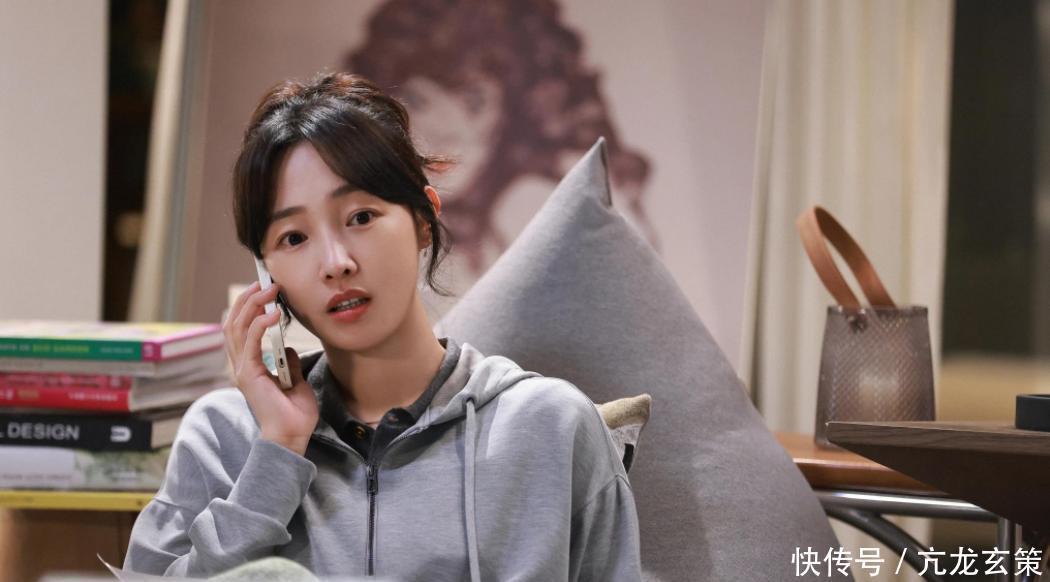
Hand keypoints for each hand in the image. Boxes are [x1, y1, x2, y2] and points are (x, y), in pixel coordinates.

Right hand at [223, 281, 318, 455]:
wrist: (291, 437)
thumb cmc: (293, 414)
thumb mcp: (295, 381)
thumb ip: (288, 363)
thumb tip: (287, 348)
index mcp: (249, 365)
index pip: (240, 328)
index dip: (247, 306)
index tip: (263, 289)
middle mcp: (241, 364)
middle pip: (234, 322)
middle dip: (248, 299)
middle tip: (265, 282)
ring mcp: (243, 369)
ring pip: (238, 327)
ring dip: (253, 305)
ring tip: (270, 291)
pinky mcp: (250, 374)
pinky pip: (252, 342)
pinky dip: (261, 324)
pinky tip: (275, 314)